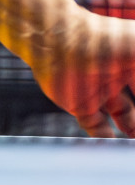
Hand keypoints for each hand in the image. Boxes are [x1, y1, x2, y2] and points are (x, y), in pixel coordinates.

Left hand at [29, 8, 134, 136]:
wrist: (58, 39)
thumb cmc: (108, 39)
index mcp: (133, 60)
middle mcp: (118, 75)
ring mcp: (98, 89)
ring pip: (124, 117)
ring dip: (134, 130)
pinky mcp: (78, 103)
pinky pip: (96, 126)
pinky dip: (107, 138)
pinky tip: (118, 146)